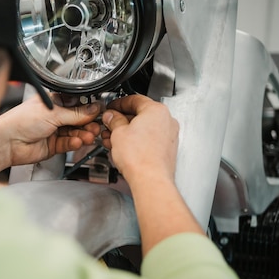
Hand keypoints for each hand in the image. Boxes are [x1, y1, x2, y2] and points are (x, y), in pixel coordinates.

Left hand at [0, 95, 100, 175]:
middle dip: (88, 123)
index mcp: (52, 101)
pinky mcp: (53, 146)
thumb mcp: (53, 113)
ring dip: (83, 134)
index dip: (88, 107)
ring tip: (89, 135)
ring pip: (75, 132)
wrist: (8, 143)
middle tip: (96, 126)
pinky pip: (68, 144)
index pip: (76, 103)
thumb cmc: (20, 121)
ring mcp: (53, 131)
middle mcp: (54, 115)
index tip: (99, 111)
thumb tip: (93, 108)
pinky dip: (74, 143)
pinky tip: (77, 141)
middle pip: (78, 119)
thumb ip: (75, 113)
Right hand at [101, 95, 202, 252]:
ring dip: (128, 132)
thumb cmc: (139, 157)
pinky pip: (150, 139)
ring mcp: (169, 136)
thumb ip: (113, 120)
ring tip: (113, 139)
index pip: (134, 99)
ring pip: (145, 128)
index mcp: (156, 110)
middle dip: (122, 120)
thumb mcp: (118, 132)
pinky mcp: (167, 149)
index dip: (118, 103)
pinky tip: (125, 148)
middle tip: (109, 125)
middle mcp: (167, 121)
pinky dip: (137, 141)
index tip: (111, 108)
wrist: (150, 180)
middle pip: (141, 114)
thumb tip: (111, 116)